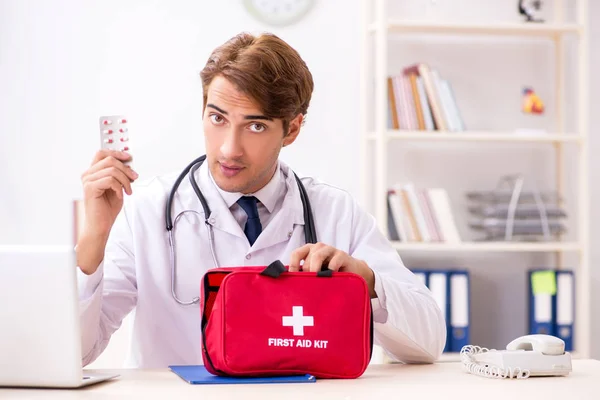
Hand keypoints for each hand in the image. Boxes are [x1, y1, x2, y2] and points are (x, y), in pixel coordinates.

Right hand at [77, 150, 137, 273]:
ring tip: (128, 190)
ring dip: (125, 180)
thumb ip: (120, 175)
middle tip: (134, 178)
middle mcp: (88, 174)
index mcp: (93, 172)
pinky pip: (110, 180)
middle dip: (126, 169)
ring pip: (112, 170)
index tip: (129, 157)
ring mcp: (87, 181)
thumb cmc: (107, 209)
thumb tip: (130, 165)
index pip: (102, 153)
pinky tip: (120, 195)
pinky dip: (119, 187)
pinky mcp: (90, 188)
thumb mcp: (118, 188)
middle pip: (109, 160)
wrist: (100, 225)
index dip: (116, 152)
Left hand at [288, 242, 376, 297]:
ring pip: (317, 256)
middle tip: (308, 284)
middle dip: (307, 272)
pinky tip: (331, 276)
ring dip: (315, 269)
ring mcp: (330, 250)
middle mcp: (318, 248)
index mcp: (309, 251)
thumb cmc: (330, 273)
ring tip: (317, 279)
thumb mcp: (315, 273)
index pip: (296, 254)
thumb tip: (290, 284)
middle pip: (307, 258)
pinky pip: (334, 260)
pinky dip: (331, 269)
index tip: (292, 279)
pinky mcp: (342, 255)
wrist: (352, 271)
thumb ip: (305, 275)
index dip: (293, 266)